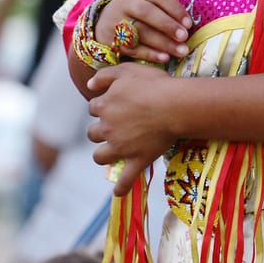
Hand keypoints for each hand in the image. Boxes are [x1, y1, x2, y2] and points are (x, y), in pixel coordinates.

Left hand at [87, 61, 178, 195]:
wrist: (174, 105)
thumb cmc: (154, 84)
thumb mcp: (127, 70)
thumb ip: (105, 75)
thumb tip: (88, 85)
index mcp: (104, 105)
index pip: (93, 107)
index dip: (103, 106)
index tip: (115, 104)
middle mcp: (107, 128)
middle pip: (92, 133)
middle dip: (100, 130)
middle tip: (115, 126)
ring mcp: (120, 147)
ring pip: (100, 156)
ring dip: (103, 154)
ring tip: (112, 151)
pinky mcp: (136, 160)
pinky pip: (124, 180)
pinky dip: (120, 188)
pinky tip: (118, 192)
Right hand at [95, 0, 191, 64]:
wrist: (106, 19)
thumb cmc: (139, 10)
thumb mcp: (149, 0)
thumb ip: (166, 8)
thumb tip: (187, 25)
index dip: (175, 9)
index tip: (189, 24)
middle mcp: (126, 3)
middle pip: (147, 13)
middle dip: (168, 25)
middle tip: (184, 37)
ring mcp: (117, 22)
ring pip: (140, 32)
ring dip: (163, 43)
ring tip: (180, 51)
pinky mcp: (112, 40)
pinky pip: (133, 48)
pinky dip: (150, 54)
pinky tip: (165, 58)